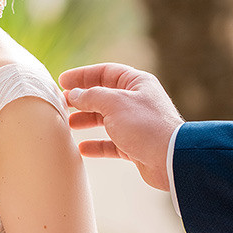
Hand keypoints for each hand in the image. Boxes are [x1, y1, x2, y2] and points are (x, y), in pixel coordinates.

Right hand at [58, 62, 183, 191]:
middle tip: (62, 102)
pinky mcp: (135, 146)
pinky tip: (82, 148)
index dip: (82, 75)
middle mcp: (137, 101)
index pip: (105, 72)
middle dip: (82, 99)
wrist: (171, 159)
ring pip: (106, 119)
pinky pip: (111, 143)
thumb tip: (74, 94)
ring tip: (69, 124)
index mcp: (136, 83)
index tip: (62, 81)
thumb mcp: (114, 103)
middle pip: (104, 96)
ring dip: (86, 120)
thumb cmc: (145, 125)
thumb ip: (91, 96)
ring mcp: (136, 124)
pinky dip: (96, 145)